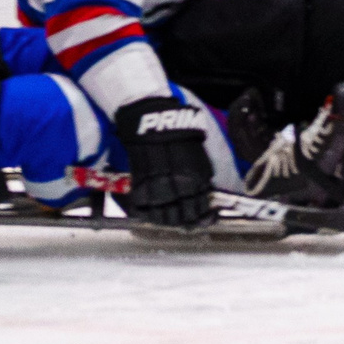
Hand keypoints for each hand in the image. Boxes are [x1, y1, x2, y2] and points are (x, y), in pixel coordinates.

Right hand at [114, 96, 216, 226]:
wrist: (154, 122)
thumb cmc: (179, 137)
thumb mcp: (199, 157)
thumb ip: (202, 180)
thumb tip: (205, 198)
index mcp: (196, 179)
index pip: (201, 208)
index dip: (203, 218)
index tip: (203, 219)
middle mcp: (177, 186)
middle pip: (182, 216)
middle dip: (184, 221)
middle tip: (184, 220)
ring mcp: (156, 187)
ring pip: (162, 216)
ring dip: (166, 221)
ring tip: (167, 218)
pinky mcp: (138, 185)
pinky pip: (142, 208)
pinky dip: (146, 214)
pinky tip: (150, 212)